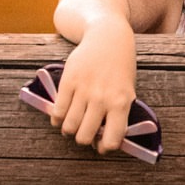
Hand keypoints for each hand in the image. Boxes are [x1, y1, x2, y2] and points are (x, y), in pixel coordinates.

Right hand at [53, 26, 138, 154]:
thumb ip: (117, 114)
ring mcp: (84, 90)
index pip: (112, 140)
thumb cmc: (120, 68)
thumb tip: (101, 141)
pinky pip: (57, 111)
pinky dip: (57, 118)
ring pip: (69, 127)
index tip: (101, 144)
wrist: (108, 37)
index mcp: (122, 103)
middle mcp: (102, 98)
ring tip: (72, 124)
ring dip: (68, 130)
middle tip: (84, 132)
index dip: (105, 147)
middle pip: (84, 137)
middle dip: (83, 139)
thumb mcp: (127, 91)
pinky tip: (61, 115)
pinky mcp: (68, 81)